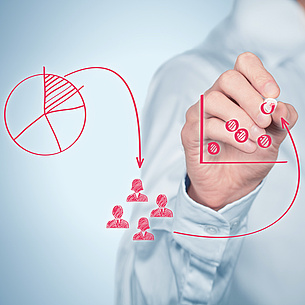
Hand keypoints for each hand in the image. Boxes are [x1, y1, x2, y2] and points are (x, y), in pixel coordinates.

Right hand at [181, 52, 297, 209]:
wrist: (234, 184)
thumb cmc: (251, 156)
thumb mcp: (275, 135)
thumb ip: (281, 118)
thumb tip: (278, 107)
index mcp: (238, 93)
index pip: (243, 64)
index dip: (259, 74)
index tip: (273, 95)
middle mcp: (217, 98)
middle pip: (228, 78)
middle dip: (252, 99)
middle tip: (265, 121)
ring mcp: (200, 114)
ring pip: (214, 100)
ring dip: (241, 120)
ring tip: (256, 138)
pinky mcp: (190, 132)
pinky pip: (206, 125)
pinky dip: (230, 135)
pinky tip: (246, 146)